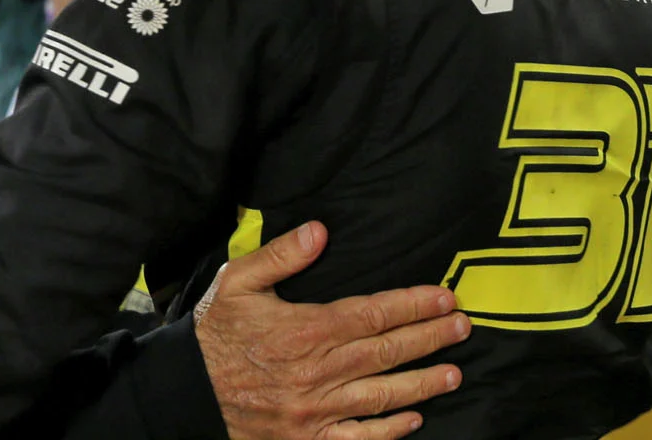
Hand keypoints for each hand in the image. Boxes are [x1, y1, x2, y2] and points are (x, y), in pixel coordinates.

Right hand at [195, 222, 468, 439]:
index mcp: (306, 330)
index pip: (374, 314)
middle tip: (464, 327)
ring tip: (454, 372)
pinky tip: (414, 419)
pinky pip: (358, 438)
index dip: (414, 306)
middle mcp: (317, 372)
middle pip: (387, 352)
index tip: (445, 298)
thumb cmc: (216, 333)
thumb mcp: (239, 281)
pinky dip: (389, 430)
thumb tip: (321, 232)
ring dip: (422, 384)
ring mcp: (315, 411)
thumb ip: (282, 255)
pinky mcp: (308, 438)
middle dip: (430, 338)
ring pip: (381, 396)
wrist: (187, 392)